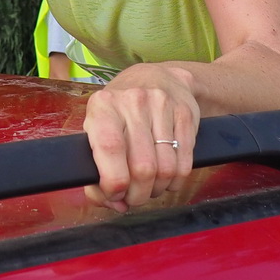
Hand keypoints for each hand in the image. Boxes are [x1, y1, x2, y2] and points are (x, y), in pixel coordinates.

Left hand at [82, 63, 198, 212]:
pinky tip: (166, 177)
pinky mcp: (185, 114)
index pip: (110, 149)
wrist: (156, 77)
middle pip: (142, 168)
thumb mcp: (97, 128)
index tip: (115, 194)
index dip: (113, 183)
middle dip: (138, 194)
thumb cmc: (120, 111)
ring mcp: (162, 105)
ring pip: (166, 170)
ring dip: (157, 189)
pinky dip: (175, 181)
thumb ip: (94, 168)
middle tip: (134, 197)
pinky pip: (184, 164)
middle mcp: (133, 102)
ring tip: (150, 186)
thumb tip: (112, 202)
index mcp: (103, 106)